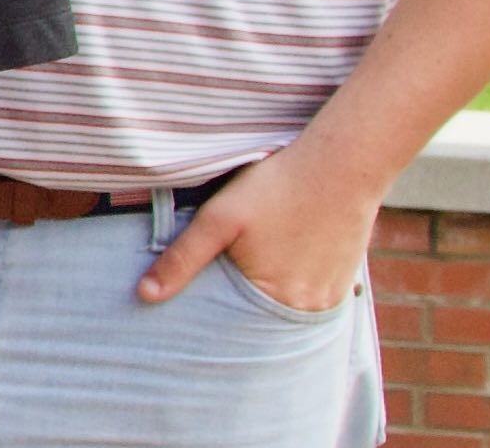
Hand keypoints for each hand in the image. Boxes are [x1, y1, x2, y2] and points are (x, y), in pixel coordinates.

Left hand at [137, 144, 377, 312]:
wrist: (343, 164)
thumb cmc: (277, 187)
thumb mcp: (220, 218)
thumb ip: (182, 258)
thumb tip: (144, 295)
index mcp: (275, 299)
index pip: (232, 326)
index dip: (213, 314)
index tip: (200, 299)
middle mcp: (307, 308)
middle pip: (261, 320)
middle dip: (240, 309)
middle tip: (230, 276)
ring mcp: (330, 298)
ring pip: (286, 310)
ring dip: (269, 298)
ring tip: (258, 269)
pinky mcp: (344, 283)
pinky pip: (310, 299)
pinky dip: (294, 289)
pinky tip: (285, 264)